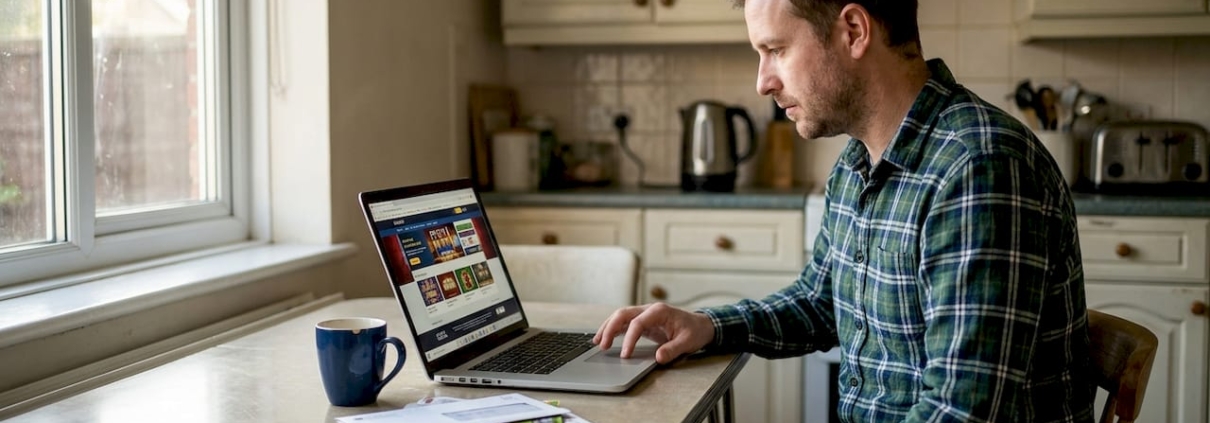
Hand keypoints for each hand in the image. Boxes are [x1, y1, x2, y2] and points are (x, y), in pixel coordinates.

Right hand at [592, 302, 715, 363]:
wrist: (701, 325)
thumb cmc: (694, 331)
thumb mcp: (687, 342)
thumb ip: (673, 349)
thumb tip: (658, 358)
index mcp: (660, 311)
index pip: (638, 323)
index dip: (629, 339)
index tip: (625, 355)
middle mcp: (649, 309)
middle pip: (623, 314)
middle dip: (610, 328)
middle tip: (602, 345)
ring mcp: (644, 314)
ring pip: (620, 316)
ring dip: (608, 327)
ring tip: (597, 341)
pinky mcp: (643, 321)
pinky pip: (624, 322)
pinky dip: (613, 329)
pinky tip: (604, 338)